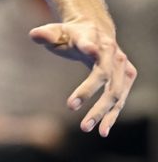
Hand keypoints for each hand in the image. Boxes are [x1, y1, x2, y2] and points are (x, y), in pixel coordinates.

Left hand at [30, 21, 135, 136]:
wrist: (96, 30)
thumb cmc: (70, 34)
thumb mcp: (56, 31)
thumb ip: (46, 34)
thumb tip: (34, 35)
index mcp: (91, 36)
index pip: (89, 42)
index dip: (88, 46)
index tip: (88, 49)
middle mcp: (110, 51)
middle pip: (103, 74)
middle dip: (88, 91)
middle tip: (69, 107)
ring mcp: (121, 65)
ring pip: (115, 91)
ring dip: (101, 111)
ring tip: (85, 127)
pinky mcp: (127, 76)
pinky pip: (120, 99)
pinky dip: (112, 115)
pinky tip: (102, 131)